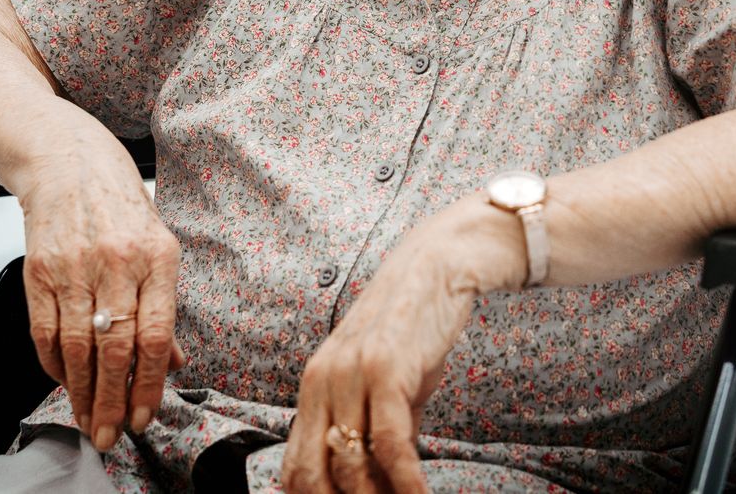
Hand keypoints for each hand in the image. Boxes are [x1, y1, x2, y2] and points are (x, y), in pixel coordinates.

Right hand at [19, 121, 185, 450]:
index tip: (146, 416)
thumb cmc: (123, 204)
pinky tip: (64, 382)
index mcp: (159, 257)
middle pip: (116, 348)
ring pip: (78, 348)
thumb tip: (176, 360)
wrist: (72, 162)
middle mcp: (119, 263)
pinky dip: (53, 365)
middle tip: (112, 435)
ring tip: (88, 420)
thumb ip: (166, 304)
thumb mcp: (161, 244)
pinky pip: (45, 333)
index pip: (156, 333)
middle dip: (114, 401)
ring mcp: (76, 268)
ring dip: (82, 393)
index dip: (151, 383)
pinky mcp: (39, 272)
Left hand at [282, 199, 522, 493]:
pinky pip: (388, 444)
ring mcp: (351, 374)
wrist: (440, 265)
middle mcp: (323, 380)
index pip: (295, 467)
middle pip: (312, 476)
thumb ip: (373, 427)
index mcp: (314, 384)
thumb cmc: (414, 324)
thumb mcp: (383, 379)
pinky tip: (419, 493)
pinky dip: (405, 481)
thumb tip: (379, 483)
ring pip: (349, 467)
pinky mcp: (386, 369)